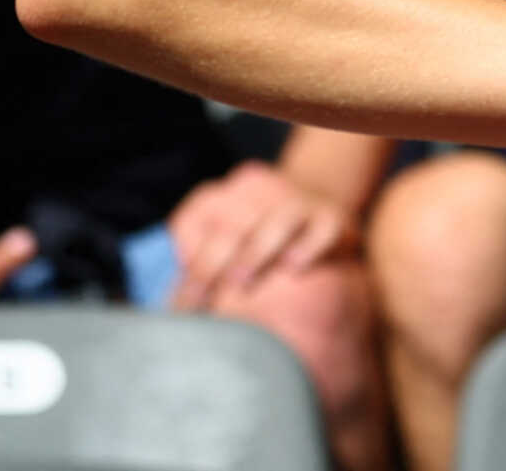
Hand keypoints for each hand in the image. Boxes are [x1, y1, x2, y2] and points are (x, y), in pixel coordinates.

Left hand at [167, 162, 357, 310]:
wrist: (317, 218)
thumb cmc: (257, 245)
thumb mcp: (225, 250)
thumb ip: (201, 274)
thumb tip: (171, 313)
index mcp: (223, 196)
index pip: (194, 219)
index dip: (187, 261)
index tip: (185, 303)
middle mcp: (260, 192)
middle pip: (231, 224)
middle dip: (212, 264)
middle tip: (204, 302)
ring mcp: (301, 203)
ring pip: (277, 220)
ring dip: (255, 252)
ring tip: (240, 282)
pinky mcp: (334, 217)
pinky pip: (322, 229)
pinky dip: (307, 247)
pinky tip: (294, 268)